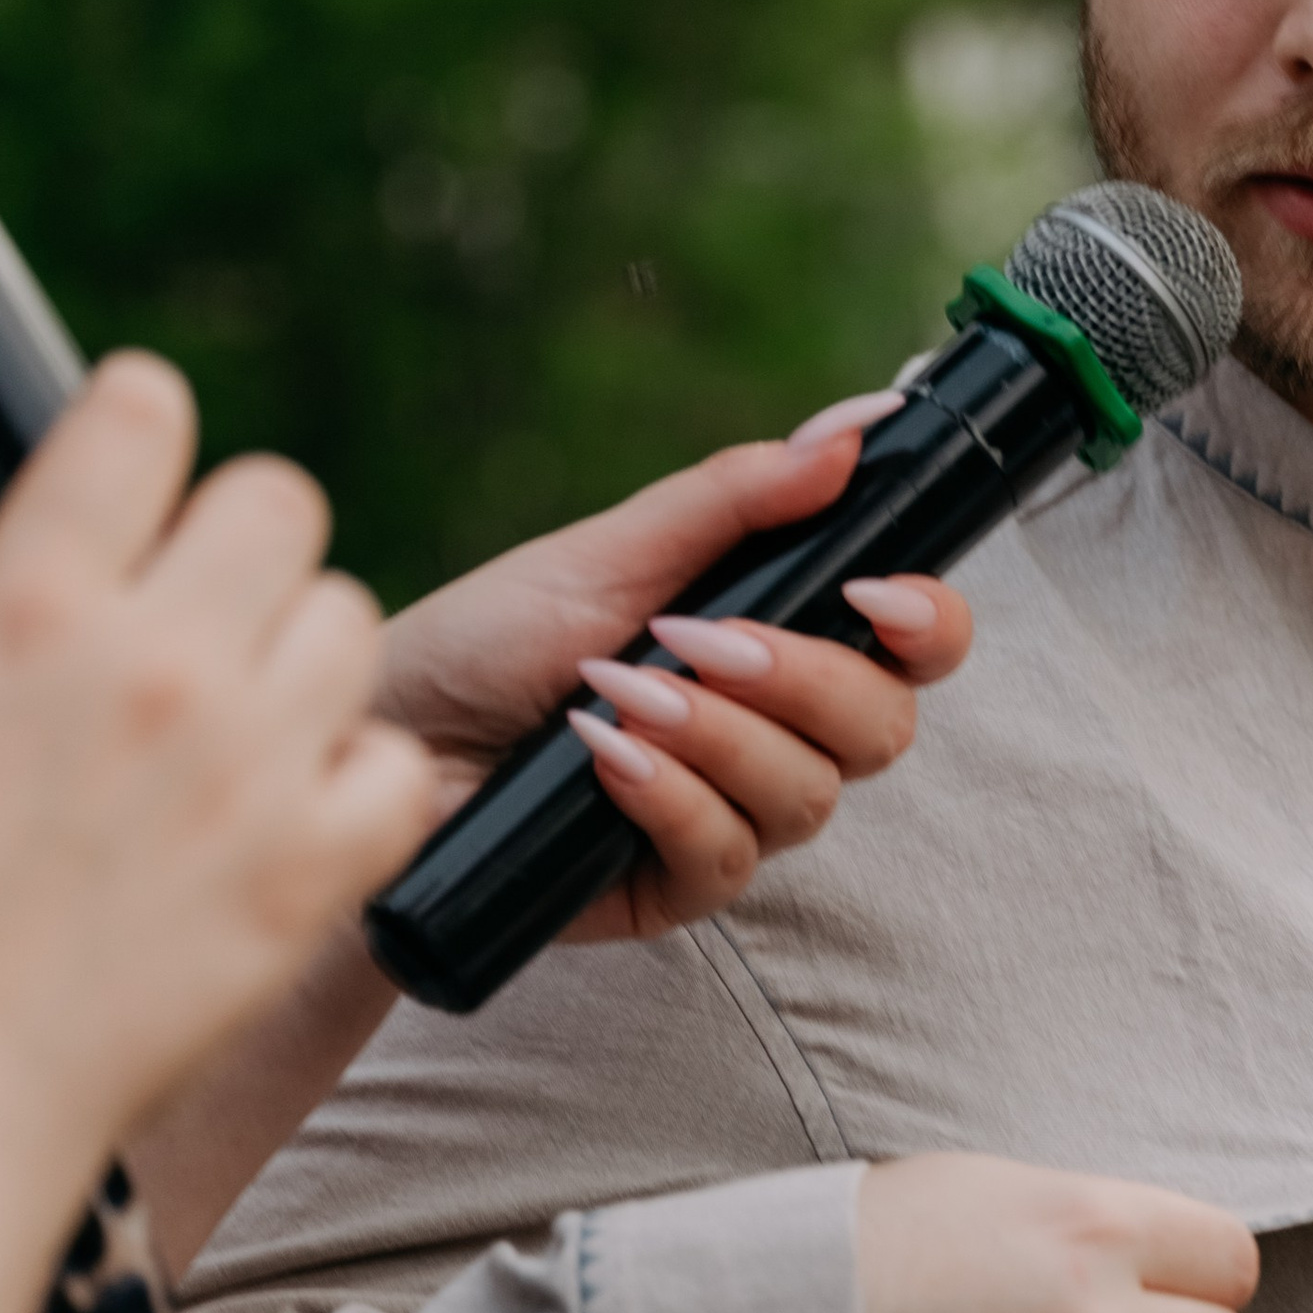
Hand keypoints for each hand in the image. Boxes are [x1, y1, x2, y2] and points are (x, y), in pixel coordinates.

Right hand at [0, 356, 435, 1192]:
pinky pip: (390, 766)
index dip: (143, 441)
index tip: (137, 488)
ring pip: (348, 625)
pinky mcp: (318, 868)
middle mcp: (152, 663)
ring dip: (303, 665)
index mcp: (26, 601)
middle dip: (241, 555)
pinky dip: (355, 789)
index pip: (143, 414)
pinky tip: (290, 822)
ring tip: (240, 734)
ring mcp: (249, 764)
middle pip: (279, 503)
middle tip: (199, 627)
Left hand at [372, 398, 972, 946]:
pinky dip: (671, 798)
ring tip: (622, 694)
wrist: (383, 736)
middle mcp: (775, 732)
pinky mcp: (677, 886)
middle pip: (882, 728)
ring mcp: (732, 813)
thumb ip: (741, 495)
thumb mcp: (613, 550)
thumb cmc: (488, 638)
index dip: (929, 625)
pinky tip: (605, 760)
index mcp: (780, 639)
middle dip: (804, 680)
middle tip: (699, 641)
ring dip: (720, 737)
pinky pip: (727, 856)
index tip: (874, 593)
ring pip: (810, 796)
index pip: (915, 646)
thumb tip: (856, 426)